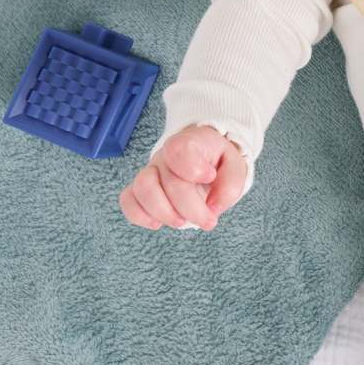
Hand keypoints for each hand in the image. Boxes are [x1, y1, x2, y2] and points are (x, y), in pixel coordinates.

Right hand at [119, 125, 246, 231]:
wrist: (204, 160)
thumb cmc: (218, 163)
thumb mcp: (235, 166)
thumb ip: (231, 184)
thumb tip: (214, 206)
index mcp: (190, 142)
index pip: (178, 149)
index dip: (192, 168)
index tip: (210, 176)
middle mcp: (165, 155)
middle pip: (170, 181)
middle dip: (191, 208)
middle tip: (209, 221)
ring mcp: (150, 171)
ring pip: (142, 188)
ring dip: (163, 212)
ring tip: (181, 221)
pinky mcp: (139, 189)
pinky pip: (128, 200)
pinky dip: (139, 215)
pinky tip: (158, 222)